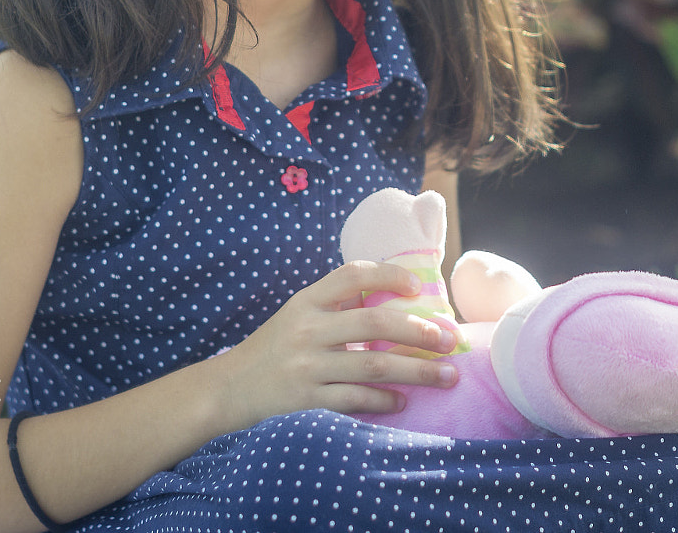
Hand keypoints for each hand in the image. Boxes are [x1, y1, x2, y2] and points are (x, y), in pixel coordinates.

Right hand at [217, 261, 458, 426]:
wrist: (228, 390)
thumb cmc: (275, 348)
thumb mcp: (297, 315)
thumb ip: (336, 306)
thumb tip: (397, 299)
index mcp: (306, 302)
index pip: (352, 275)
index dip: (389, 275)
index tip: (418, 286)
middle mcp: (307, 331)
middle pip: (374, 324)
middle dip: (420, 331)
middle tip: (449, 339)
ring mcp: (306, 368)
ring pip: (374, 367)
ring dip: (418, 372)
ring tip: (446, 376)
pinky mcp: (306, 402)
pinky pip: (356, 400)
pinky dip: (385, 401)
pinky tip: (403, 402)